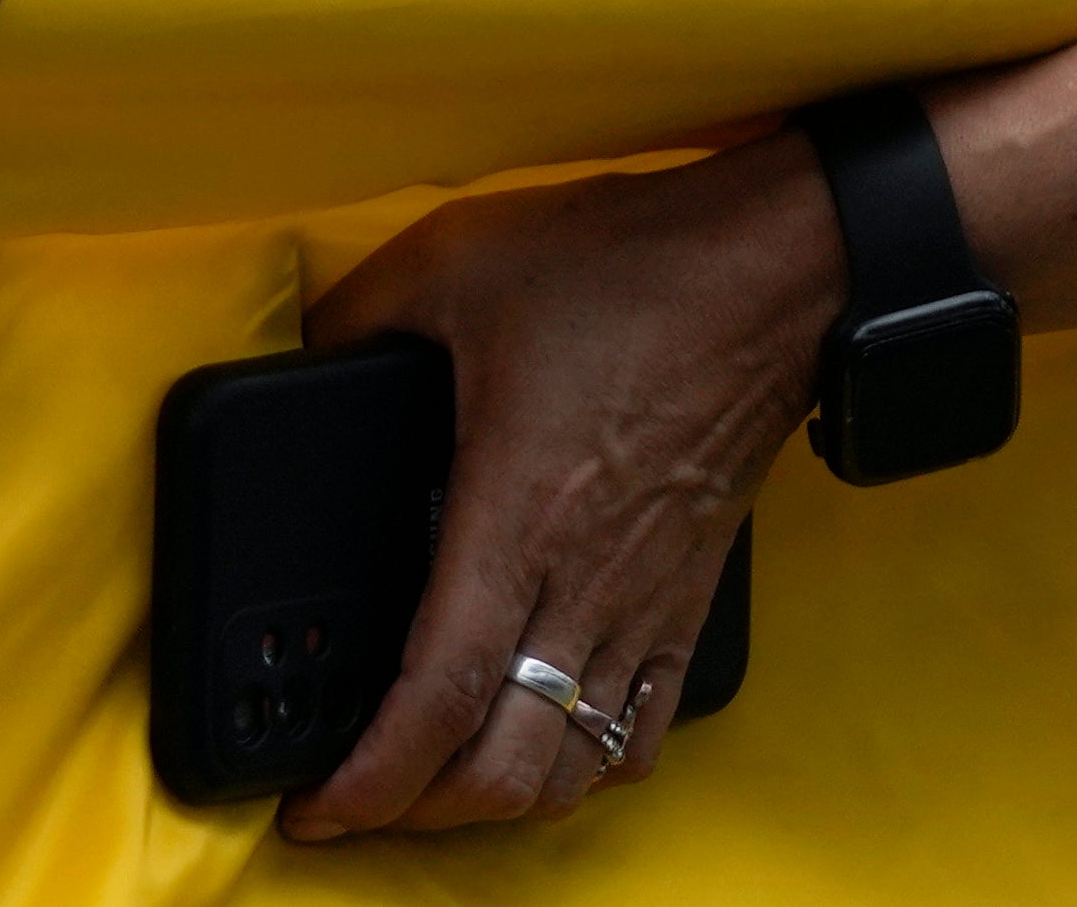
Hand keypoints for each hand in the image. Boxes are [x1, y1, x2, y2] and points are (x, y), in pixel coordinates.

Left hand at [278, 140, 842, 840]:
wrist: (772, 272)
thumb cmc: (628, 271)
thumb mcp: (451, 262)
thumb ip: (357, 314)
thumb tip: (304, 351)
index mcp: (517, 518)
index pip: (439, 697)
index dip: (370, 778)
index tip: (315, 807)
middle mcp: (586, 585)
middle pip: (506, 771)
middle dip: (417, 813)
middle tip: (354, 804)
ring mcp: (647, 603)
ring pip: (574, 768)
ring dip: (498, 801)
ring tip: (433, 787)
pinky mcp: (692, 600)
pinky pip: (644, 730)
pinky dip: (586, 767)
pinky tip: (547, 746)